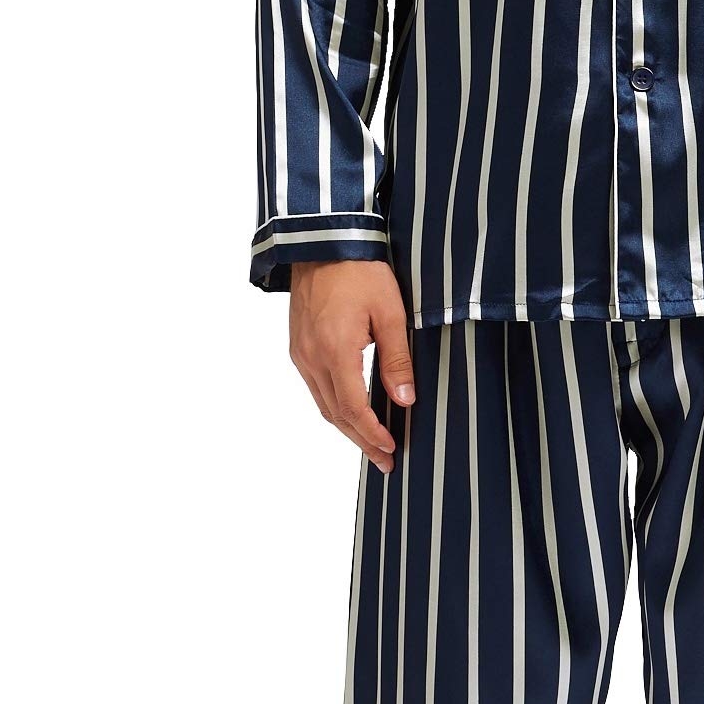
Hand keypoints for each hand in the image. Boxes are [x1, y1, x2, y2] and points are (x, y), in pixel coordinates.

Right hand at [288, 260, 414, 473]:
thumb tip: (405, 399)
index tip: (391, 449)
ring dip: (347, 427)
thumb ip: (397, 359)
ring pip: (323, 404)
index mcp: (334, 351)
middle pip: (335, 414)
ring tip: (372, 443)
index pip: (352, 408)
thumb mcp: (389, 312)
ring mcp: (300, 353)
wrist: (323, 242)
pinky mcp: (298, 347)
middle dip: (362, 440)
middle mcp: (311, 357)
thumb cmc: (359, 271)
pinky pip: (315, 388)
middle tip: (386, 461)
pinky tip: (353, 412)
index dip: (372, 434)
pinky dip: (335, 406)